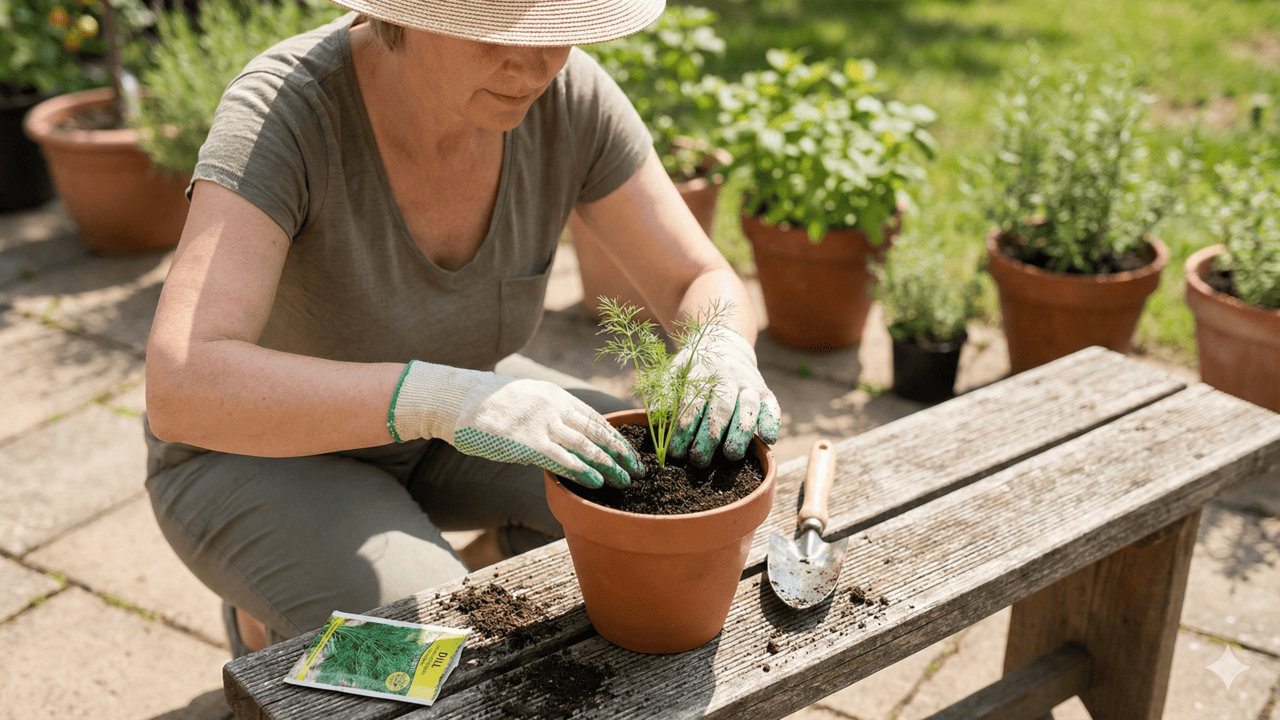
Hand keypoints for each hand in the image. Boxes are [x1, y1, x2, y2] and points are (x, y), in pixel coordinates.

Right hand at [389, 361, 643, 488]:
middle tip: (638, 469)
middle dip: (620, 452)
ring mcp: (542, 424)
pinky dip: (583, 471)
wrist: (459, 400)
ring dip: (608, 464)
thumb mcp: (525, 400)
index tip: (631, 450)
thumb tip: (564, 439)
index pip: (594, 417)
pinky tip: (597, 481)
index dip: (615, 436)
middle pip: (596, 432)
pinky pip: (562, 459)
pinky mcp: (527, 442)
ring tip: (624, 480)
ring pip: (585, 446)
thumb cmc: (489, 406)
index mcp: (555, 395)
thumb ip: (547, 417)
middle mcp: (554, 407)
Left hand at [668, 325, 780, 466]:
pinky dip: (772, 421)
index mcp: (701, 371)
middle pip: (721, 407)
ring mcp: (749, 384)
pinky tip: (768, 440)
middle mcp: (728, 376)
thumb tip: (655, 420)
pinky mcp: (765, 392)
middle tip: (699, 460)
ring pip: (748, 407)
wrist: (724, 343)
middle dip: (710, 435)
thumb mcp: (675, 370)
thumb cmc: (694, 367)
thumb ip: (664, 391)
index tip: (675, 450)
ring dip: (741, 431)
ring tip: (731, 454)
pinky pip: (772, 406)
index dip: (684, 426)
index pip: (692, 401)